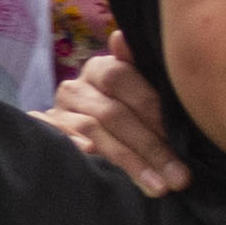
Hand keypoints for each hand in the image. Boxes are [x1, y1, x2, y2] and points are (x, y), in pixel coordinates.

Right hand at [46, 45, 190, 194]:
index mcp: (101, 69)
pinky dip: (78, 151)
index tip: (180, 139)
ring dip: (128, 162)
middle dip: (150, 147)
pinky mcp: (45, 134)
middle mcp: (76, 87)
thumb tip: (121, 37)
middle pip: (112, 113)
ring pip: (92, 133)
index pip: (124, 80)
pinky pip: (60, 142)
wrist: (80, 124)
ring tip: (157, 187)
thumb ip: (141, 71)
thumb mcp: (139, 92)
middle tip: (178, 177)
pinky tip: (97, 165)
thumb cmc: (122, 112)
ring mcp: (58, 112)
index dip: (152, 111)